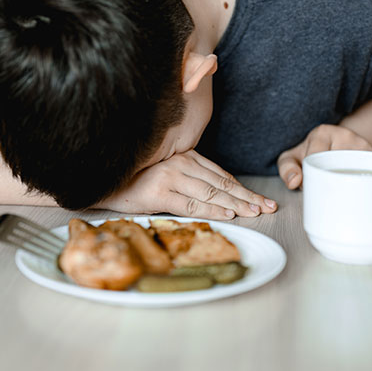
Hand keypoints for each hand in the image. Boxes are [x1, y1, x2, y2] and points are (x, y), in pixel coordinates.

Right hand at [96, 150, 276, 219]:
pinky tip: (229, 214)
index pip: (221, 175)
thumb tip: (215, 196)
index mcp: (185, 156)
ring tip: (255, 212)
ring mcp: (171, 176)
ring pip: (212, 193)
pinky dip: (213, 209)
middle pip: (222, 183)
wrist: (103, 182)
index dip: (242, 188)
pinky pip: (193, 203)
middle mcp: (180, 163)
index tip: (259, 199)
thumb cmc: (134, 180)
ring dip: (236, 204)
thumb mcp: (165, 173)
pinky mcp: (160, 191)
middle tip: (267, 207)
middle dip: (247, 197)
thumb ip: (188, 178)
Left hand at [277, 124, 371, 189]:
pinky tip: (356, 185)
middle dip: (328, 180)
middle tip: (325, 185)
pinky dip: (363, 184)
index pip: (315, 157)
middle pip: (337, 166)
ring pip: (355, 172)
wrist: (338, 147)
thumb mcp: (292, 158)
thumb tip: (295, 182)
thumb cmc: (311, 154)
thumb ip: (286, 169)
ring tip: (339, 183)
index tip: (310, 179)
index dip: (310, 174)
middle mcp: (345, 135)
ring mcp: (363, 145)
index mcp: (322, 133)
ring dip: (346, 183)